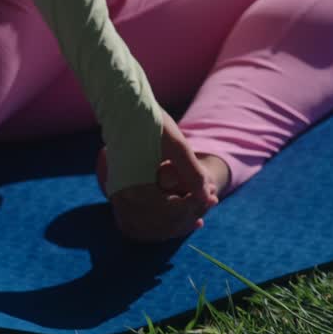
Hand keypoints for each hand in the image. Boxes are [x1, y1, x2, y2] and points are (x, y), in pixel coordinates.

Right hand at [98, 109, 219, 242]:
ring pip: (151, 225)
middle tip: (212, 201)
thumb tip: (208, 198)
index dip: (195, 206)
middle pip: (162, 223)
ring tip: (199, 213)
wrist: (122, 108)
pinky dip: (161, 219)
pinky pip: (141, 219)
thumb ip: (193, 174)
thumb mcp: (177, 146)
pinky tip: (179, 211)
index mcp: (135, 187)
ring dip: (176, 221)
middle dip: (189, 215)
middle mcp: (122, 197)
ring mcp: (118, 197)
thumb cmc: (150, 121)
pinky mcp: (119, 194)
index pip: (170, 211)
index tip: (214, 198)